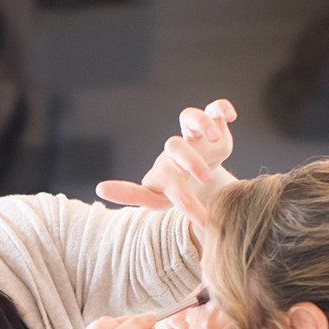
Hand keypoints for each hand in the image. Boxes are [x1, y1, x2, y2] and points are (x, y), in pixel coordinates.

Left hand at [97, 99, 238, 230]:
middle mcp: (177, 150)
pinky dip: (220, 108)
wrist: (201, 180)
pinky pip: (214, 108)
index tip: (202, 220)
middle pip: (174, 146)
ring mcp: (194, 136)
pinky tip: (229, 116)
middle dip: (189, 161)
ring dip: (202, 125)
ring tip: (216, 139)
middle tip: (205, 180)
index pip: (167, 180)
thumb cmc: (174, 190)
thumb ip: (131, 195)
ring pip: (190, 117)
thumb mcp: (156, 199)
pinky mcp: (213, 126)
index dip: (185, 201)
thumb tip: (99, 188)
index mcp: (164, 169)